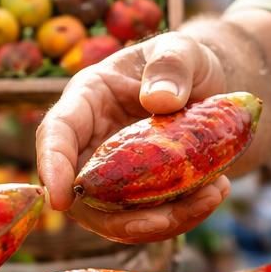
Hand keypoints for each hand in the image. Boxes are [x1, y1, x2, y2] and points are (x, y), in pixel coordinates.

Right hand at [37, 31, 232, 242]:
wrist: (208, 86)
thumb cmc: (185, 62)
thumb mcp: (183, 50)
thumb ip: (172, 65)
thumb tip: (159, 100)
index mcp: (88, 100)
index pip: (56, 134)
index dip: (53, 168)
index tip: (59, 201)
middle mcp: (92, 141)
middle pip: (83, 195)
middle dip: (119, 218)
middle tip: (167, 219)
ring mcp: (114, 172)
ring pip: (118, 216)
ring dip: (162, 221)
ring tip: (212, 196)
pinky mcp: (140, 193)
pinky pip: (150, 217)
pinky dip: (183, 214)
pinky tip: (217, 192)